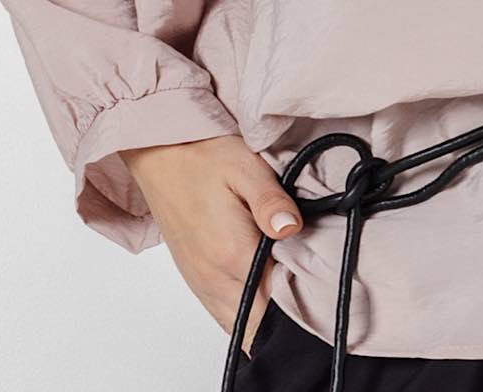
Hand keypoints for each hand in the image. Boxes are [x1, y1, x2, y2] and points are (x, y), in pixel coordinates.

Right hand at [120, 134, 302, 358]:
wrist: (159, 154)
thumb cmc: (203, 155)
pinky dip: (249, 310)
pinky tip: (265, 282)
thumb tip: (294, 228)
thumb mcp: (245, 166)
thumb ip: (271, 202)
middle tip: (312, 282)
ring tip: (290, 280)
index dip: (304, 304)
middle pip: (260, 328)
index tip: (323, 285)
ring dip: (268, 314)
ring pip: (242, 328)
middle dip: (289, 315)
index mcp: (232, 255)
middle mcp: (214, 280)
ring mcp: (202, 285)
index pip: (276, 309)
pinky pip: (226, 315)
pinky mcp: (196, 281)